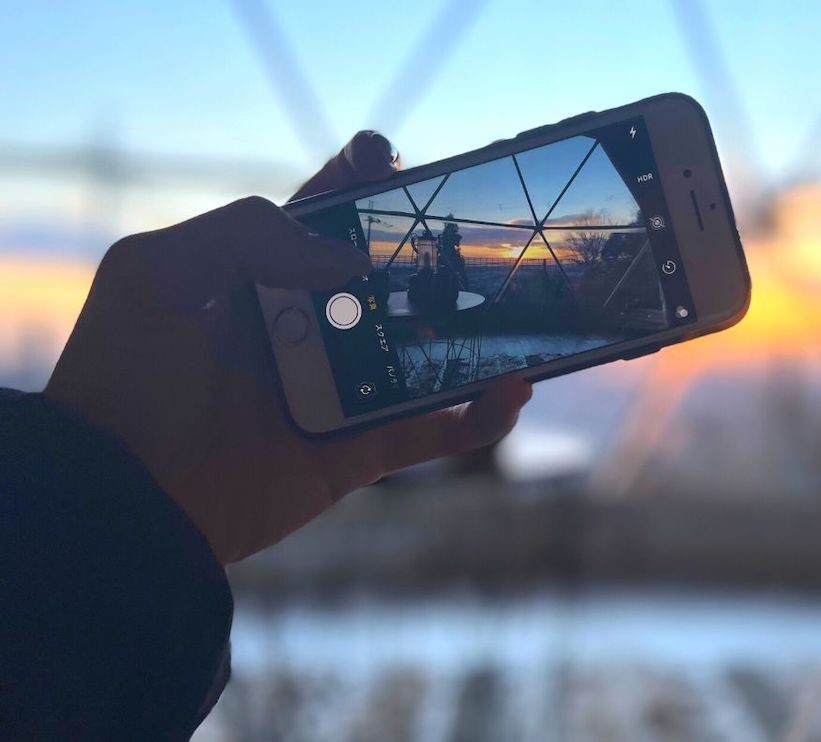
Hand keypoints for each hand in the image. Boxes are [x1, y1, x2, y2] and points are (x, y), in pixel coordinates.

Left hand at [45, 131, 531, 564]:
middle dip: (435, 256)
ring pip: (425, 354)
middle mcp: (305, 329)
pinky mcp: (356, 452)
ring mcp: (338, 391)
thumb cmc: (127, 382)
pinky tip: (512, 393)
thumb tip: (349, 256)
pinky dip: (479, 417)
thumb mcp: (158, 276)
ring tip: (522, 316)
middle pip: (388, 280)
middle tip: (485, 237)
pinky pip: (431, 432)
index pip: (320, 219)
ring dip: (476, 335)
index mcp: (255, 279)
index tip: (393, 160)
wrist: (124, 501)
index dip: (359, 185)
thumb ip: (247, 233)